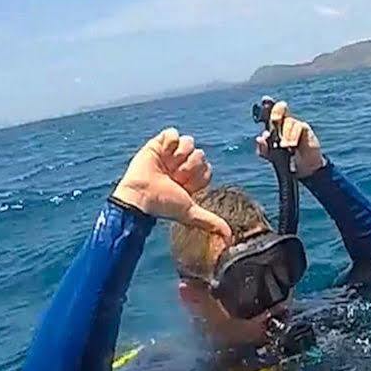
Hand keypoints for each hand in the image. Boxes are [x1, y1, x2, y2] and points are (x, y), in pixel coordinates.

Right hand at [111, 127, 231, 238]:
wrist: (141, 196)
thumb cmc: (163, 205)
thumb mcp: (190, 212)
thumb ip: (210, 222)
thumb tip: (229, 237)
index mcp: (191, 178)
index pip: (207, 168)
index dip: (198, 175)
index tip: (185, 185)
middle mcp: (182, 165)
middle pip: (200, 154)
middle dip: (189, 166)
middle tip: (175, 176)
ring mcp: (170, 154)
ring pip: (189, 141)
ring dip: (180, 154)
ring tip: (168, 165)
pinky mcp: (158, 144)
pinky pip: (173, 132)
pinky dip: (170, 141)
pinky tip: (164, 153)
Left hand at [255, 101, 326, 178]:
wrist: (303, 168)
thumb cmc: (288, 159)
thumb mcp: (272, 156)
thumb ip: (263, 148)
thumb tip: (260, 138)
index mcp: (275, 126)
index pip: (271, 112)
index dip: (268, 104)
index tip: (265, 99)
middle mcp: (285, 122)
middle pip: (280, 108)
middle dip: (276, 112)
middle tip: (274, 120)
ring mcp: (295, 125)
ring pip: (288, 121)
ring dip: (285, 134)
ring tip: (284, 146)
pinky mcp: (305, 129)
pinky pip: (299, 126)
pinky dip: (293, 136)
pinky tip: (292, 145)